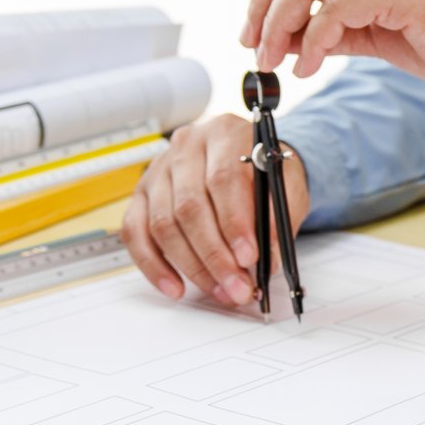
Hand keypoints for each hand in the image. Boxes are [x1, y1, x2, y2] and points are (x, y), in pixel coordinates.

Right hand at [121, 115, 309, 305]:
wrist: (250, 160)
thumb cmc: (267, 173)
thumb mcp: (288, 188)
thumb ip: (280, 219)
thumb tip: (268, 258)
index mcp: (225, 133)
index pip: (223, 179)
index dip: (235, 223)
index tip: (249, 258)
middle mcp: (186, 146)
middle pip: (190, 206)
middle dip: (215, 255)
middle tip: (237, 287)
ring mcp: (159, 170)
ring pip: (164, 224)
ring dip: (192, 267)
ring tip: (220, 291)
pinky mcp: (142, 194)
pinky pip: (136, 233)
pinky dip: (153, 265)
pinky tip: (175, 287)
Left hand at [243, 0, 424, 103]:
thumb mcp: (380, 31)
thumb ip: (334, 27)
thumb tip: (280, 38)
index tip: (254, 29)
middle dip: (264, 6)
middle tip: (255, 48)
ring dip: (281, 25)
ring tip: (275, 61)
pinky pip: (339, 8)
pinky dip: (315, 41)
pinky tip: (310, 66)